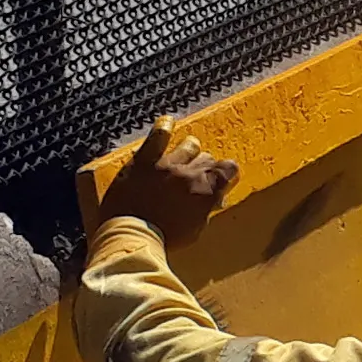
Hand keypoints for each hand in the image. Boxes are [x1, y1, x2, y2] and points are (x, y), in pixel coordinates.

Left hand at [111, 126, 239, 245]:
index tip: (220, 178)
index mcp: (206, 191)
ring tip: (181, 157)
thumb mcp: (195, 231)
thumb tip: (215, 199)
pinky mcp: (144, 161)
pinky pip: (158, 135)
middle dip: (204, 167)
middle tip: (194, 178)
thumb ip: (206, 210)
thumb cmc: (163, 239)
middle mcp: (190, 174)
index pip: (229, 168)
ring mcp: (167, 165)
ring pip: (189, 145)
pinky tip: (167, 123)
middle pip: (208, 158)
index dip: (226, 173)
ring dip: (188, 151)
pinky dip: (164, 127)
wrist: (131, 237)